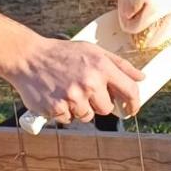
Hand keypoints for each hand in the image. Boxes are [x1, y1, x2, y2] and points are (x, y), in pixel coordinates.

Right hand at [9, 37, 143, 123]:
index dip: (134, 103)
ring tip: (68, 90)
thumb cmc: (63, 54)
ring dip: (80, 108)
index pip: (130, 91)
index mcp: (101, 66)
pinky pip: (69, 120)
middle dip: (99, 102)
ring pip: (87, 116)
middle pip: (107, 109)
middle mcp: (89, 83)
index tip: (131, 108)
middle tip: (85, 89)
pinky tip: (57, 95)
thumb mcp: (94, 51)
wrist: (29, 58)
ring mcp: (72, 98)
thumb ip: (120, 65)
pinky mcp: (56, 109)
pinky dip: (64, 111)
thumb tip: (141, 77)